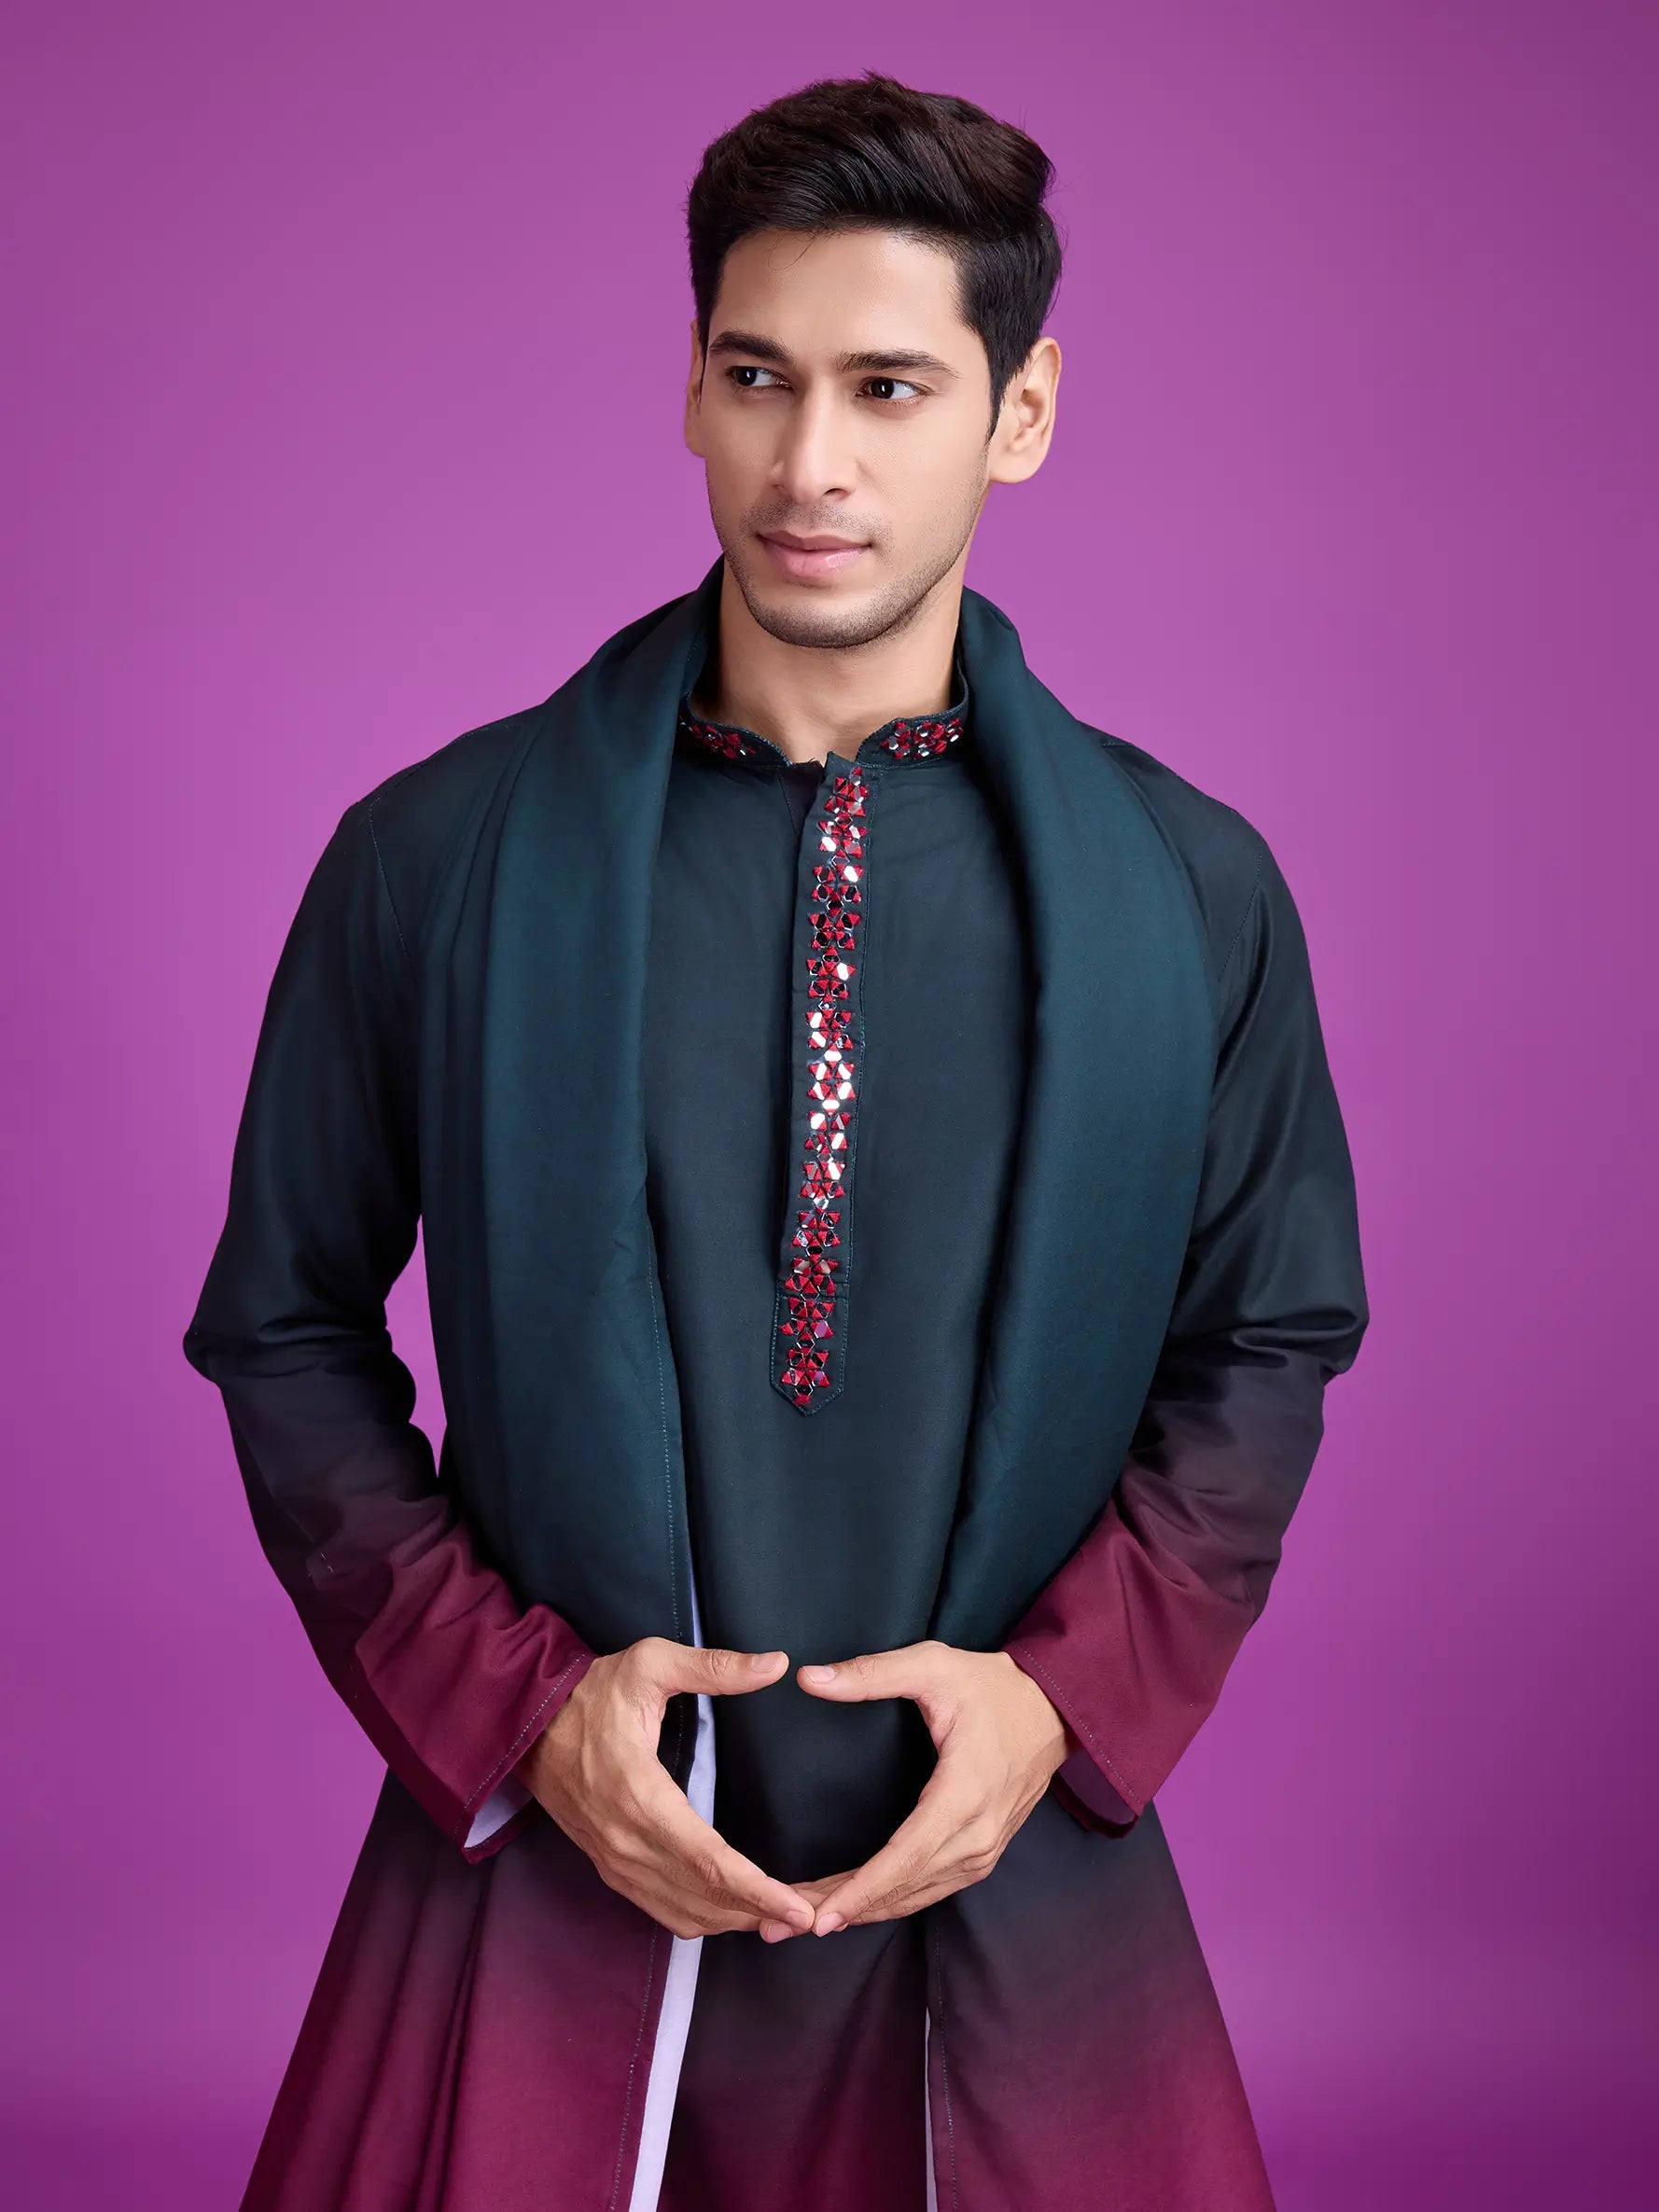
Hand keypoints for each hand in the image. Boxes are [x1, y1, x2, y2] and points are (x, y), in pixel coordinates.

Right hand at [517, 1637, 816, 1941]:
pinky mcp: (609, 1867)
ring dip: (735, 1922)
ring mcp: (614, 1861)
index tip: (800, 1908)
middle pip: (703, 1897)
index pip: (708, 1860)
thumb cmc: (592, 1691)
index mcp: (640, 1796)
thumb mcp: (652, 1663)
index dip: (758, 1890)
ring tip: (784, 1920)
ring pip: (683, 1913)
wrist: (525, 1723)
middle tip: (814, 1917)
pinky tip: (734, 1914)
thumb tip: (777, 1665)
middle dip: (762, 1913)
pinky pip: (660, 1910)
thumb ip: (714, 1667)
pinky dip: (702, 1919)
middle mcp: (626, 1842)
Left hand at [773, 1640, 1076, 1938]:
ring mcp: (986, 1849)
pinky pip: (935, 1888)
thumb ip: (871, 1673)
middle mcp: (978, 1834)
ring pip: (919, 1895)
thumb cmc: (992, 1687)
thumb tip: (809, 1679)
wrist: (1055, 1708)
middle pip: (905, 1886)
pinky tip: (859, 1905)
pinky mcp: (986, 1853)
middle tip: (787, 1923)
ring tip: (810, 1919)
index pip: (905, 1857)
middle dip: (846, 1907)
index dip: (861, 1890)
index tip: (819, 1916)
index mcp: (964, 1793)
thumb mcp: (932, 1665)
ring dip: (866, 1910)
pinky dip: (895, 1901)